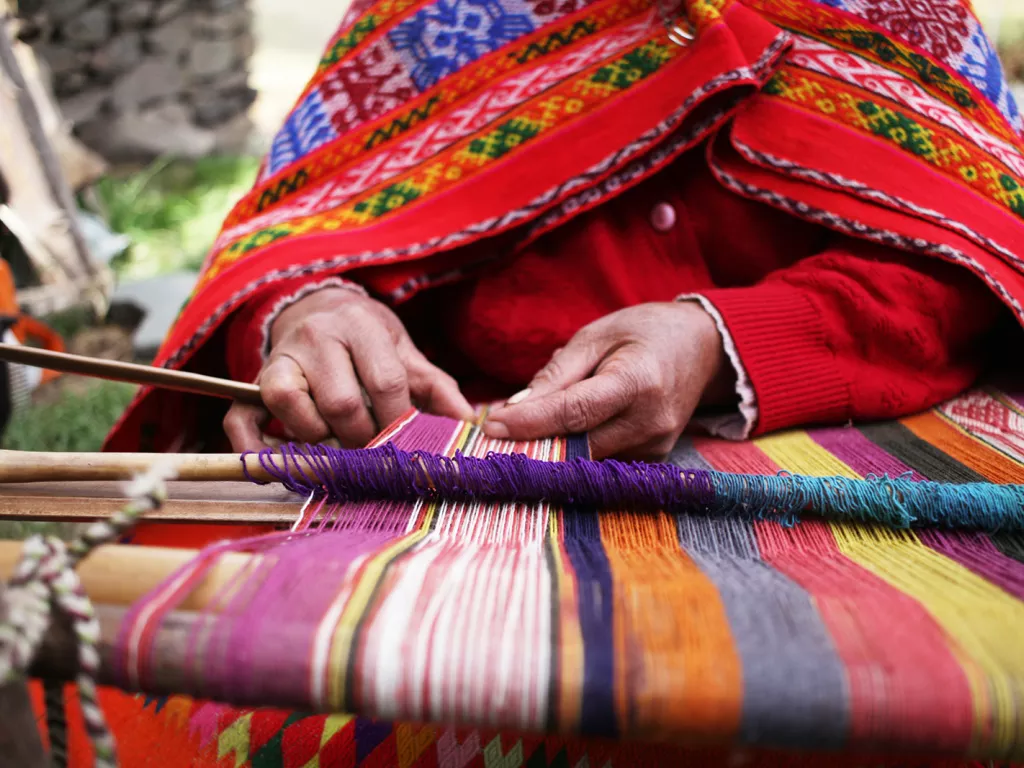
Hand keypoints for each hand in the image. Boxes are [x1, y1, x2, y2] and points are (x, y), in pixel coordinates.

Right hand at [224, 287, 473, 451]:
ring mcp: (280, 358)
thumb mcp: (405, 353)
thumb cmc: (368, 339)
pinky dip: (254, 449)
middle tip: (374, 451)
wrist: (319, 307)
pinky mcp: (254, 382)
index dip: (399, 421)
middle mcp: (316, 338)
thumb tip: (470, 426)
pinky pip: (242, 419)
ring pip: (291, 407)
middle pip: (341, 402)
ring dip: (317, 440)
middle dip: (362, 438)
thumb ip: (436, 387)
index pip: (385, 382)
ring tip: (336, 446)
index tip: (409, 445)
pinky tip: (275, 468)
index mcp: (361, 327)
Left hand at [481, 302, 729, 459]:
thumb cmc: (644, 332)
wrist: (702, 348)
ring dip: (552, 448)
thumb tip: (516, 407)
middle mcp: (651, 422)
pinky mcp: (653, 458)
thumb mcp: (597, 335)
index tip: (491, 427)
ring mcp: (656, 446)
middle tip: (492, 436)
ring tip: (524, 429)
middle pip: (577, 445)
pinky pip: (602, 460)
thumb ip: (558, 373)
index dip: (530, 423)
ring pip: (587, 458)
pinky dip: (575, 449)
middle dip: (533, 442)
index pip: (574, 413)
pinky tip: (558, 435)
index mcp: (638, 382)